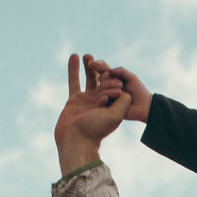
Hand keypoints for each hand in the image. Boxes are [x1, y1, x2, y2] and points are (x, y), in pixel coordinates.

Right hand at [54, 53, 133, 175]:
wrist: (74, 140)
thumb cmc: (94, 130)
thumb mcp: (115, 116)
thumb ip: (122, 101)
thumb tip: (123, 91)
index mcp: (113, 106)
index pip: (116, 86)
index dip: (114, 82)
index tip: (114, 87)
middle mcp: (101, 102)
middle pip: (104, 81)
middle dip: (103, 71)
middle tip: (99, 65)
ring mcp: (87, 100)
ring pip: (89, 79)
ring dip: (89, 66)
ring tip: (88, 55)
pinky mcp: (74, 100)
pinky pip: (74, 81)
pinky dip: (74, 69)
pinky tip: (74, 56)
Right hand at [83, 56, 153, 127]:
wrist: (144, 107)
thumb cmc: (139, 91)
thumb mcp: (131, 77)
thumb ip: (120, 71)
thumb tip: (107, 70)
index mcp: (113, 78)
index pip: (102, 69)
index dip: (97, 65)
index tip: (91, 62)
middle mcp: (108, 86)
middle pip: (101, 78)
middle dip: (108, 80)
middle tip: (121, 84)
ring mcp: (107, 96)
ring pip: (100, 89)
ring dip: (109, 89)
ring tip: (120, 92)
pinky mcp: (107, 106)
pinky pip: (100, 100)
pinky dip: (103, 98)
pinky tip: (107, 98)